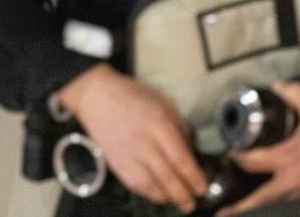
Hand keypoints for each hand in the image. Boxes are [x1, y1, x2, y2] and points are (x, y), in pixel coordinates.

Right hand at [59, 64, 206, 213]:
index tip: (203, 188)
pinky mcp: (116, 163)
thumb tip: (192, 152)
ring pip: (151, 186)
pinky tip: (157, 193)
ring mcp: (127, 155)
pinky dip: (148, 193)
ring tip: (177, 200)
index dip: (195, 178)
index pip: (181, 159)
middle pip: (168, 178)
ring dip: (167, 198)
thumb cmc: (134, 96)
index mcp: (159, 124)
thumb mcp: (164, 103)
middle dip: (184, 195)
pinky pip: (134, 185)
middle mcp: (143, 142)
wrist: (97, 96)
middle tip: (193, 203)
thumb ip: (180, 127)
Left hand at [219, 82, 299, 215]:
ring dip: (257, 206)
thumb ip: (295, 94)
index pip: (251, 162)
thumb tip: (277, 84)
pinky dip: (276, 202)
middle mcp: (292, 181)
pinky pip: (290, 201)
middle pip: (259, 199)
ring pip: (274, 202)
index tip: (228, 152)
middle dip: (239, 207)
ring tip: (240, 212)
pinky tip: (272, 199)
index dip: (237, 157)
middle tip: (221, 211)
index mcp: (288, 159)